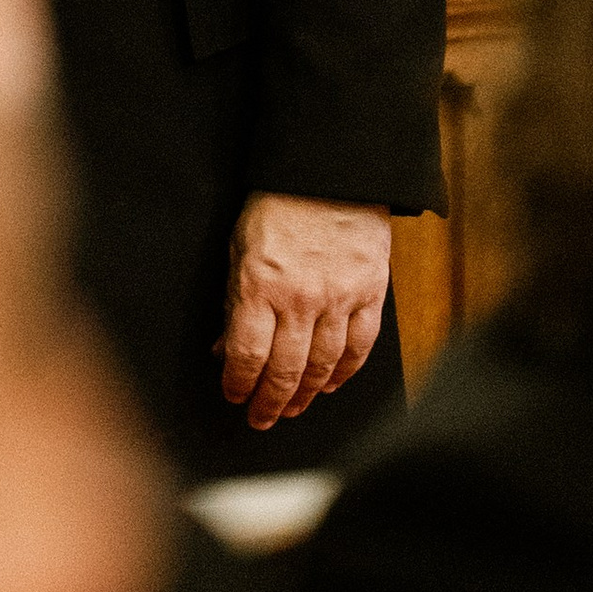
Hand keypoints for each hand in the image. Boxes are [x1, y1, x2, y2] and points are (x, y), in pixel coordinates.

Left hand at [217, 193, 392, 430]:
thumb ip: (233, 300)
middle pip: (284, 369)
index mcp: (259, 285)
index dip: (238, 383)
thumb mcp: (238, 248)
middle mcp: (299, 299)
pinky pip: (359, 347)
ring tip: (292, 409)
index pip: (246, 354)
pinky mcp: (370, 294)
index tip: (233, 396)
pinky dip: (344, 372)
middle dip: (270, 402)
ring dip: (305, 394)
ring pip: (322, 365)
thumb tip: (223, 347)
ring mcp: (338, 299)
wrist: (328, 172)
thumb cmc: (275, 206)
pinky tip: (330, 385)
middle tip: (262, 419)